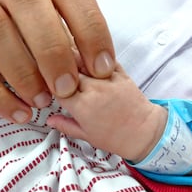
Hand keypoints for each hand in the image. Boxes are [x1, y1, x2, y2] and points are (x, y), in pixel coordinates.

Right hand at [0, 0, 114, 122]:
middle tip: (67, 88)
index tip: (102, 69)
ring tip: (41, 101)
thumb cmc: (45, 30)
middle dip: (51, 49)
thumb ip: (78, 42)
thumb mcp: (66, 26)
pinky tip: (20, 113)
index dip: (90, 29)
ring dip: (20, 71)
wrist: (3, 22)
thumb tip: (95, 75)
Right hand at [47, 64, 166, 162]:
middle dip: (59, 67)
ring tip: (70, 62)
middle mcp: (92, 88)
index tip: (47, 84)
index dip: (48, 83)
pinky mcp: (119, 71)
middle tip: (56, 70)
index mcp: (80, 105)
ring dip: (73, 57)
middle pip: (67, 67)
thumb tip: (49, 119)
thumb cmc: (115, 137)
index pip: (54, 85)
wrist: (144, 131)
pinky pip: (102, 55)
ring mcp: (106, 78)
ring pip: (82, 56)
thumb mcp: (86, 136)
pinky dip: (92, 53)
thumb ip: (65, 125)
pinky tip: (87, 57)